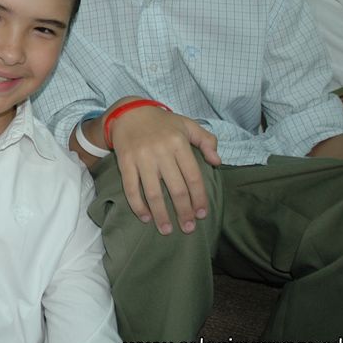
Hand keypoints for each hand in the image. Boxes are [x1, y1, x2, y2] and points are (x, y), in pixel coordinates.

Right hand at [107, 101, 219, 235]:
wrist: (129, 112)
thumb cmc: (162, 122)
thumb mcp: (187, 124)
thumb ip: (207, 140)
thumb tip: (217, 162)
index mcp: (179, 143)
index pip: (193, 177)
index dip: (199, 198)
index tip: (202, 214)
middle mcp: (161, 151)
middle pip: (176, 189)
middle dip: (183, 212)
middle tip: (188, 228)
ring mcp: (142, 158)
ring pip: (153, 192)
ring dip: (161, 214)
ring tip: (166, 230)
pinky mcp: (125, 162)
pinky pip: (131, 188)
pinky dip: (138, 205)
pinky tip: (145, 217)